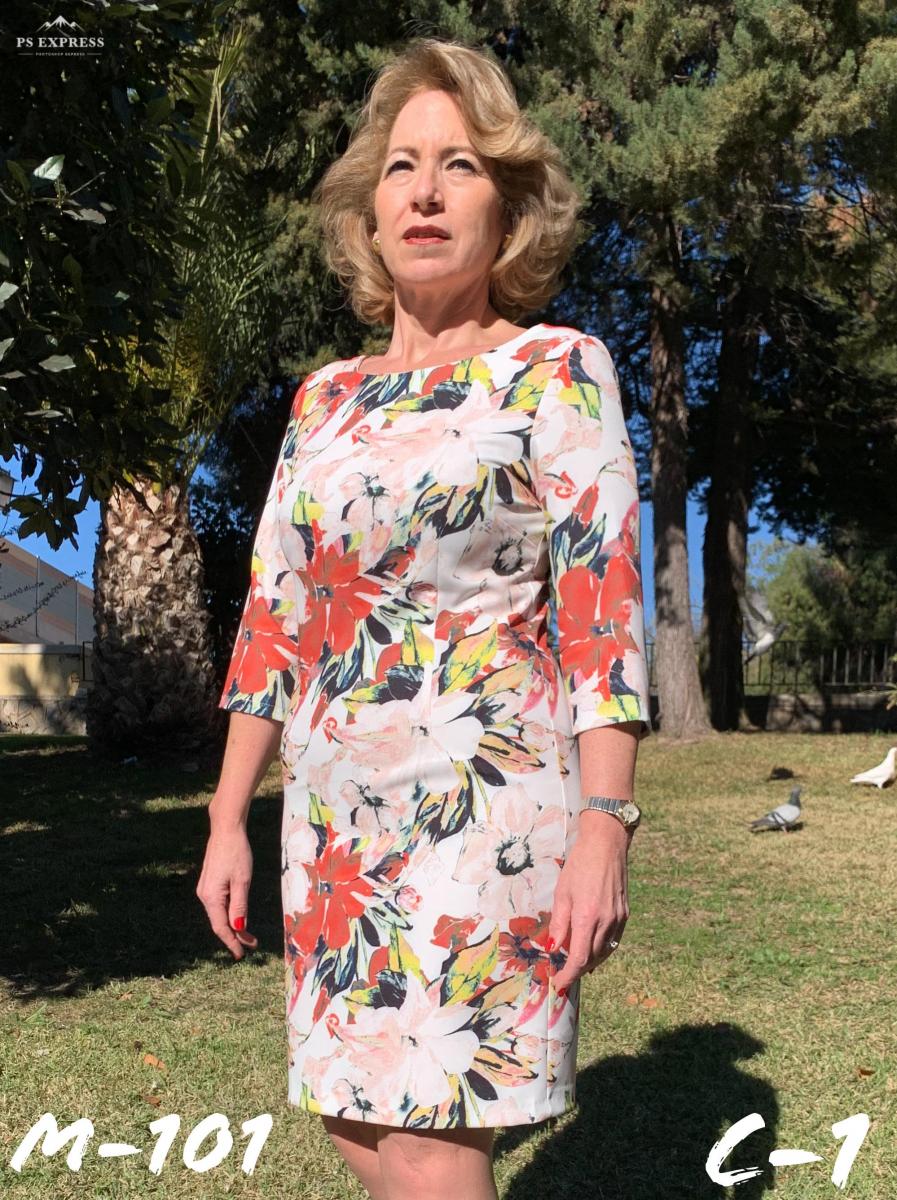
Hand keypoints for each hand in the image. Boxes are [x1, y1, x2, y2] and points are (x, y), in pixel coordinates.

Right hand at [196, 821, 258, 960]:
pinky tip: (238, 916)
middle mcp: (204, 895)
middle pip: (219, 922)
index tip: (242, 954)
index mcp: (211, 897)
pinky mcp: (209, 881)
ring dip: (232, 925)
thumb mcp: (242, 881)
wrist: (226, 829)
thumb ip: (240, 906)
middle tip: (252, 944)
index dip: (232, 942)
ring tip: (247, 934)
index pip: (221, 927)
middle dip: (234, 935)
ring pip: (218, 914)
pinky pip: (218, 904)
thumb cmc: (237, 852)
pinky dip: (229, 913)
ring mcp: (205, 888)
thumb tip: (238, 928)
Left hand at [548, 816, 630, 993]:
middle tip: (563, 974)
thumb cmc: (580, 864)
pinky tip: (591, 949)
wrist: (607, 845)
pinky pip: (613, 941)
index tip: (559, 984)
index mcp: (587, 917)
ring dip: (589, 962)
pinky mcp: (625, 914)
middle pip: (592, 958)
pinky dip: (601, 950)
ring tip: (575, 965)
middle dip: (577, 970)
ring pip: (604, 952)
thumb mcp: (562, 892)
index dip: (569, 975)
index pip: (579, 958)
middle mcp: (606, 922)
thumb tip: (553, 948)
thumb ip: (559, 923)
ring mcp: (618, 919)